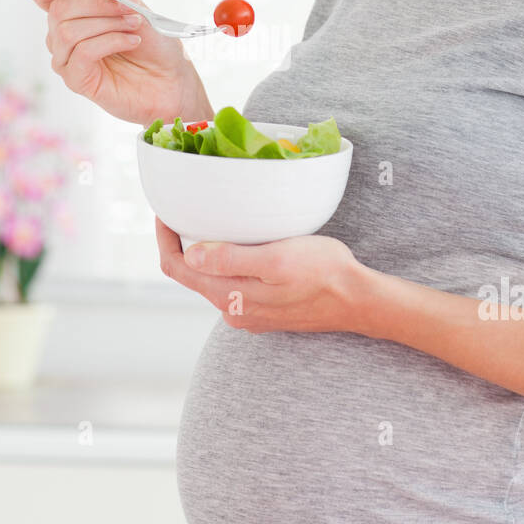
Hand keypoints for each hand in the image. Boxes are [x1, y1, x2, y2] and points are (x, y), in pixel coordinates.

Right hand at [26, 0, 203, 125]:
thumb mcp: (127, 3)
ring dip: (108, 23)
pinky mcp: (76, 81)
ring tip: (134, 26)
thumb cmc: (152, 42)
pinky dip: (111, 41)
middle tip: (130, 8)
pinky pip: (82, 52)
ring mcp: (67, 59)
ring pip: (69, 30)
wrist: (173, 78)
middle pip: (59, 8)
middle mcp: (61, 35)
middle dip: (98, 3)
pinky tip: (132, 41)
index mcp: (70, 12)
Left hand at [155, 216, 367, 333]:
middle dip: (184, 243)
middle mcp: (232, 310)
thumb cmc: (322, 272)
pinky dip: (229, 263)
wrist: (358, 300)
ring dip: (208, 253)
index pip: (177, 268)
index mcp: (229, 296)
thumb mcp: (275, 259)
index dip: (165, 238)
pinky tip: (243, 245)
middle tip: (186, 210)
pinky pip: (234, 284)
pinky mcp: (264, 310)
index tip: (165, 211)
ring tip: (213, 222)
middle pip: (192, 274)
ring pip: (214, 279)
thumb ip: (230, 260)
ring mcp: (248, 312)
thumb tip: (189, 256)